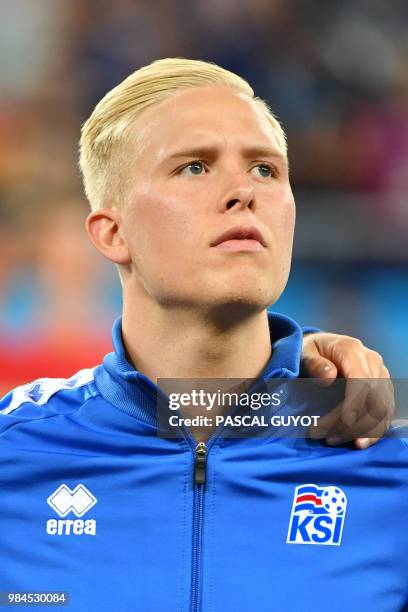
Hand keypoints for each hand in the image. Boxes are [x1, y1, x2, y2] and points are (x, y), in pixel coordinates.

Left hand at [301, 333, 393, 448]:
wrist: (321, 347)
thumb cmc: (309, 351)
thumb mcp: (303, 352)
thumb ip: (313, 363)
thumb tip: (329, 377)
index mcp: (352, 349)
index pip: (361, 379)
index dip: (356, 403)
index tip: (345, 421)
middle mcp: (372, 361)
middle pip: (372, 398)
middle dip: (351, 422)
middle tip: (323, 435)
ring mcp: (380, 375)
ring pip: (382, 409)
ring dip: (361, 430)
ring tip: (333, 440)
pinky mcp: (383, 388)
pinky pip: (386, 413)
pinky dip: (374, 431)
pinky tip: (358, 442)